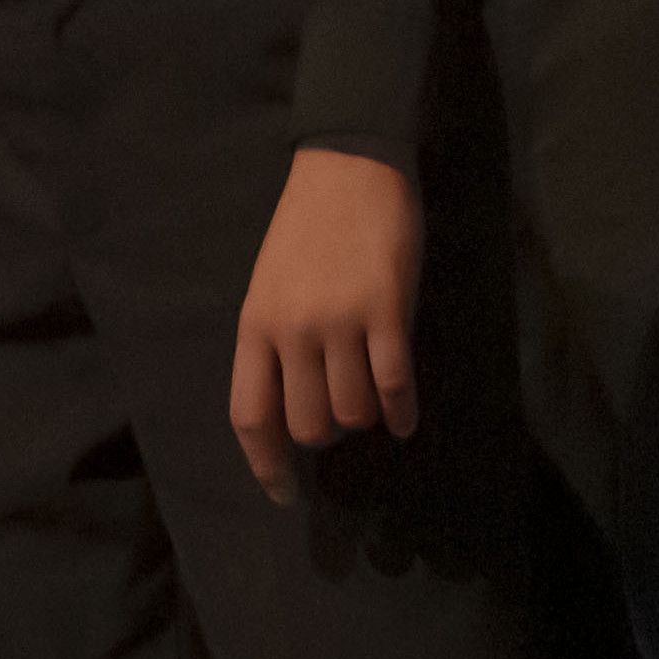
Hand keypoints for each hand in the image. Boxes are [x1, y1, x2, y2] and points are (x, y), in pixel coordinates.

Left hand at [226, 147, 428, 503]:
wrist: (348, 164)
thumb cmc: (307, 228)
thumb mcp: (270, 286)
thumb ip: (275, 344)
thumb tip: (290, 412)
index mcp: (256, 325)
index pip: (251, 416)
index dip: (267, 465)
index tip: (285, 493)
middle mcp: (292, 329)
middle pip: (309, 424)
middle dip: (329, 434)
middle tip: (343, 413)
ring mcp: (340, 320)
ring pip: (355, 412)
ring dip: (368, 418)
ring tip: (374, 399)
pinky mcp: (386, 310)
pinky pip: (395, 385)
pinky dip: (403, 412)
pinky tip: (407, 418)